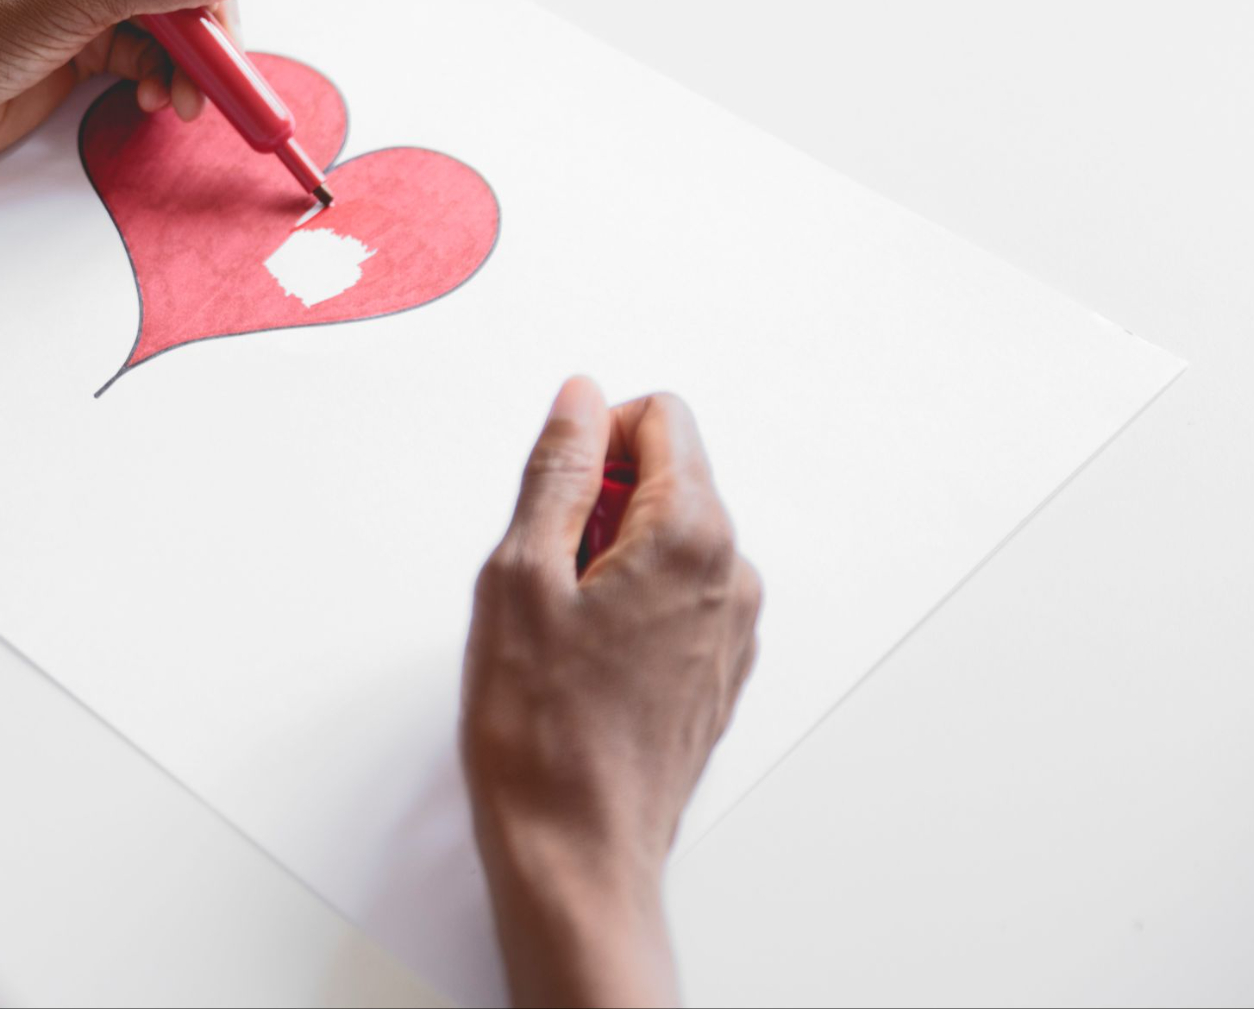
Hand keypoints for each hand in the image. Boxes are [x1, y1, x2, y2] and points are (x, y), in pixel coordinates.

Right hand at [463, 379, 760, 1007]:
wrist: (579, 853)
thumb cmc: (544, 732)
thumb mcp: (520, 574)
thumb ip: (556, 470)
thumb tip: (579, 400)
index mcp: (693, 536)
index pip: (660, 416)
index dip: (590, 437)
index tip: (550, 496)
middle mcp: (732, 574)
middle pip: (668, 473)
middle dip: (597, 498)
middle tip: (543, 571)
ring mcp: (733, 626)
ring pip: (668, 536)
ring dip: (608, 551)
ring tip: (557, 624)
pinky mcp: (719, 668)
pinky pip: (675, 592)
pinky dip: (627, 598)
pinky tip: (582, 657)